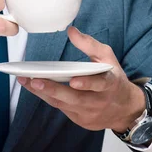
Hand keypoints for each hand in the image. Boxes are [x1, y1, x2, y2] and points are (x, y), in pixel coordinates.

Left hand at [18, 26, 145, 132]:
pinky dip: (47, 98)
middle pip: (75, 98)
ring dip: (43, 93)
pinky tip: (34, 88)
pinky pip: (62, 109)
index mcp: (110, 84)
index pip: (99, 84)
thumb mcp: (108, 58)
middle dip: (53, 90)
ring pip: (63, 104)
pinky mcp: (81, 121)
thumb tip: (71, 31)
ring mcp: (89, 114)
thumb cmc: (113, 79)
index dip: (87, 83)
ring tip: (26, 81)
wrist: (125, 109)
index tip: (73, 81)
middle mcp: (99, 101)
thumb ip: (90, 44)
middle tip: (35, 81)